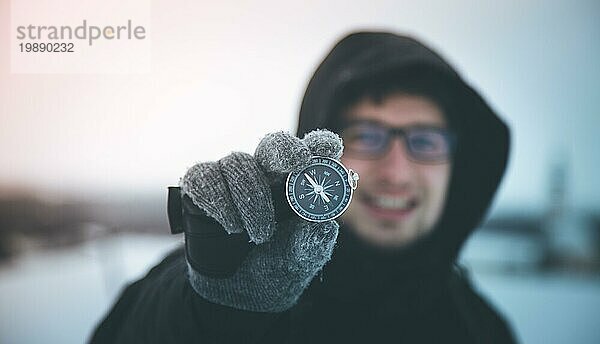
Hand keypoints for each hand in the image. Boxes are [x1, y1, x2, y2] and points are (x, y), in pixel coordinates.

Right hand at [179, 129, 343, 311]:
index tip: (329, 147)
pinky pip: (205, 177)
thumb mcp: (299, 262)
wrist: (235, 295)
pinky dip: (219, 201)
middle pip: (274, 145)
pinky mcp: (202, 186)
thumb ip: (313, 243)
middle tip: (298, 162)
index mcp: (300, 186)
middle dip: (285, 149)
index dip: (321, 145)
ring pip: (238, 163)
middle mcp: (267, 174)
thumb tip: (324, 224)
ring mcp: (232, 177)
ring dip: (251, 198)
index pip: (313, 156)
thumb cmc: (275, 268)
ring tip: (260, 235)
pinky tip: (231, 226)